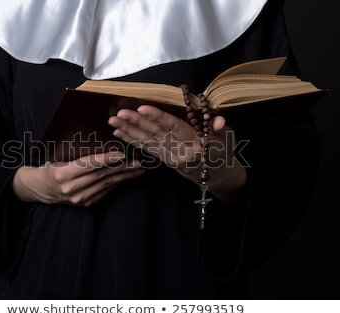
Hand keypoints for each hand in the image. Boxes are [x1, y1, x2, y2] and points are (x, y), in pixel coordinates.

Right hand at [12, 152, 144, 206]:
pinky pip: (105, 192)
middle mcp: (70, 188)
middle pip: (101, 175)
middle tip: (138, 161)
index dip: (106, 159)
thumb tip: (104, 142)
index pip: (88, 164)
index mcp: (62, 173)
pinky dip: (118, 183)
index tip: (122, 154)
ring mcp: (79, 198)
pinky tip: (127, 177)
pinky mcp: (86, 204)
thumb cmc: (53, 166)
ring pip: (106, 185)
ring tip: (138, 169)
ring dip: (124, 176)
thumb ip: (78, 153)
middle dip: (122, 168)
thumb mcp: (60, 156)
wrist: (43, 187)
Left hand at [108, 105, 246, 202]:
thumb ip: (220, 129)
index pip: (175, 128)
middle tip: (119, 114)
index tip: (142, 108)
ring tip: (113, 121)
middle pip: (156, 134)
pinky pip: (146, 149)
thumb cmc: (223, 152)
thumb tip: (218, 121)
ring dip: (129, 131)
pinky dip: (132, 141)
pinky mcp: (164, 160)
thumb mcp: (227, 139)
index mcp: (196, 144)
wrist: (218, 176)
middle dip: (136, 124)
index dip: (158, 117)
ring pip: (148, 142)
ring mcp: (170, 158)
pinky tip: (119, 133)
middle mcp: (180, 152)